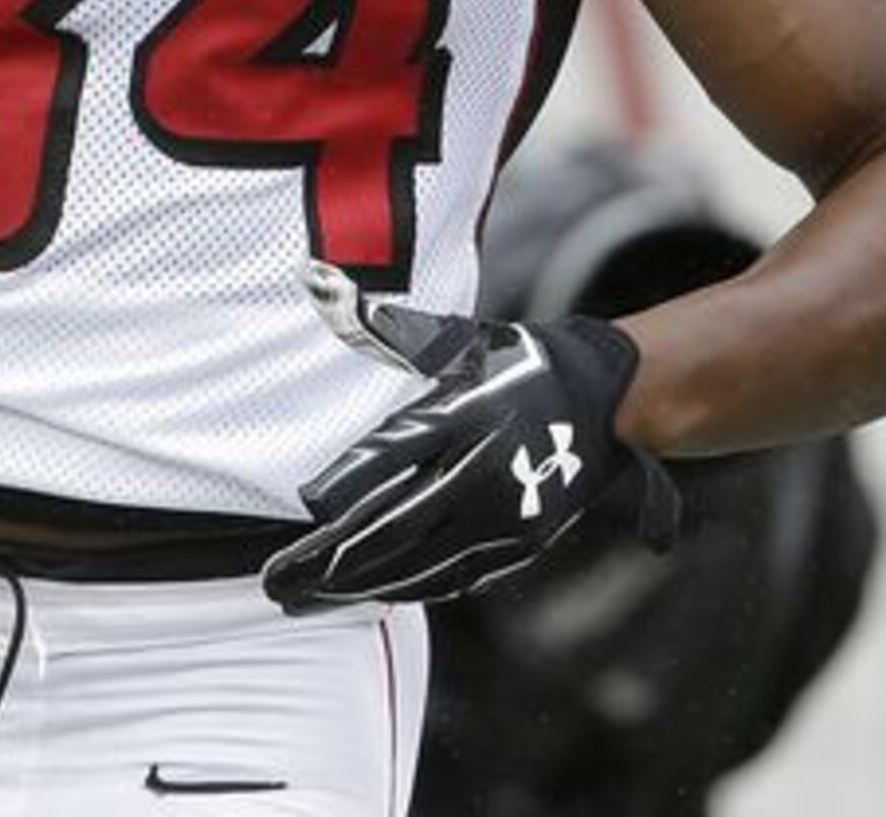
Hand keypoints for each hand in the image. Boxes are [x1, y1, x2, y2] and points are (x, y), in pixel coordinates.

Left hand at [260, 262, 680, 612]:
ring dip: (357, 584)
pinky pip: (451, 574)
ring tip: (306, 597)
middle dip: (329, 557)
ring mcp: (502, 514)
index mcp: (465, 412)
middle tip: (278, 580)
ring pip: (417, 560)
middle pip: (393, 522)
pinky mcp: (518, 544)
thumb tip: (327, 289)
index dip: (346, 481)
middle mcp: (482, 468)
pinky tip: (365, 595)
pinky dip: (405, 587)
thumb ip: (395, 330)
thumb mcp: (463, 340)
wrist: (607, 403)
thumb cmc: (520, 365)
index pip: (391, 452)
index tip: (305, 506)